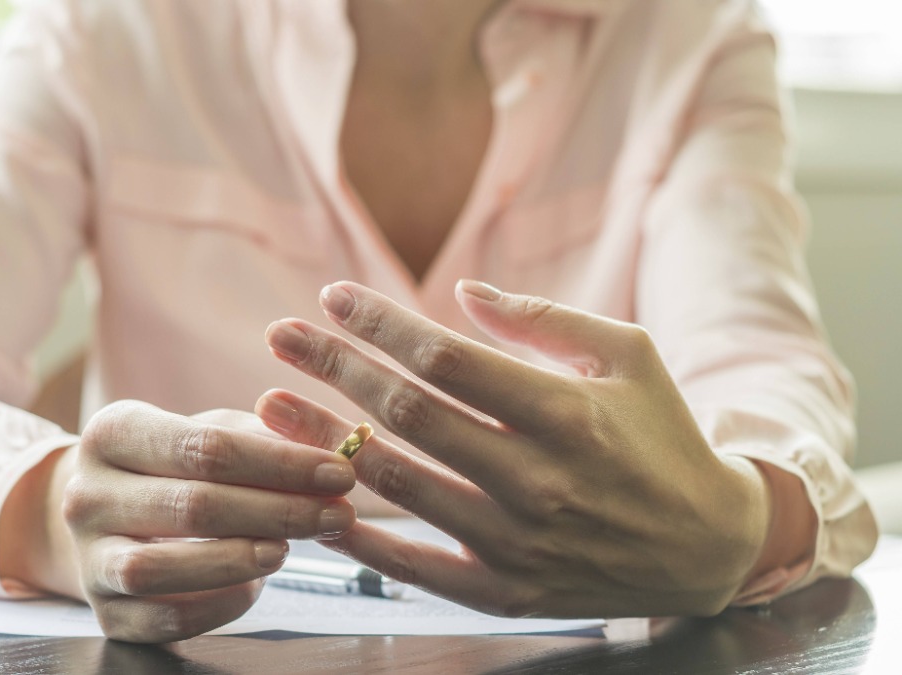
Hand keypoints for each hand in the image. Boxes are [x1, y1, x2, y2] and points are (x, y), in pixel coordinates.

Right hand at [63, 402, 356, 641]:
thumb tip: (325, 453)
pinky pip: (163, 620)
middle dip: (277, 511)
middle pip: (191, 506)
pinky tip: (254, 585)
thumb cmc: (171, 466)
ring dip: (237, 560)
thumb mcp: (206, 432)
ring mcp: (89, 557)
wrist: (104, 513)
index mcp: (111, 432)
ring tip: (288, 549)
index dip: (280, 463)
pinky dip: (217, 605)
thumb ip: (262, 438)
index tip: (338, 472)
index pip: (204, 448)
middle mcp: (85, 494)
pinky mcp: (104, 612)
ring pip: (159, 569)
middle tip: (337, 514)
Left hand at [258, 280, 770, 617]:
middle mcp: (537, 480)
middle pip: (408, 414)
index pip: (447, 359)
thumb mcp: (628, 356)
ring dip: (324, 441)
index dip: (381, 324)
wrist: (710, 546)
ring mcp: (518, 543)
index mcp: (566, 412)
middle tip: (279, 336)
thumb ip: (543, 320)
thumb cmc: (662, 435)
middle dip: (334, 367)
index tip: (332, 298)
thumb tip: (460, 294)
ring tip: (270, 404)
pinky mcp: (507, 592)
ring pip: (397, 485)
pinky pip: (415, 567)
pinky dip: (359, 537)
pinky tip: (314, 502)